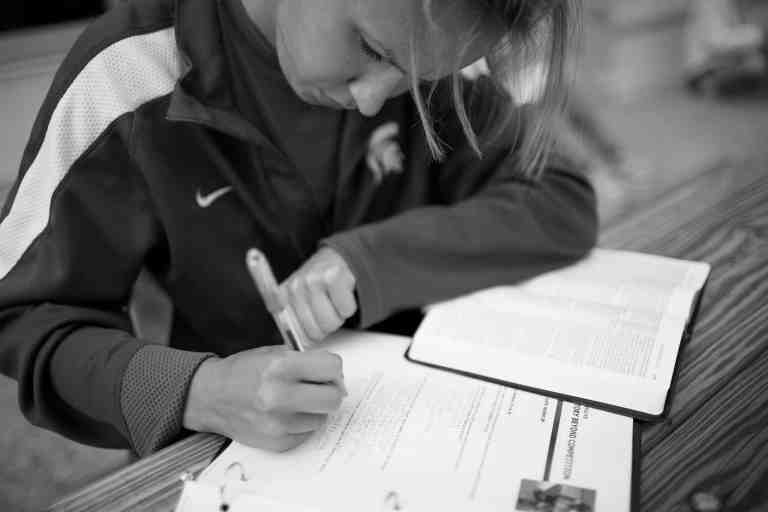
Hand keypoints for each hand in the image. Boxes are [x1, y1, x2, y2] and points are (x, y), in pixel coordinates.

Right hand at [183, 346, 345, 451]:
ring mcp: (278, 423)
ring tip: (296, 400)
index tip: (326, 370)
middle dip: (330, 389)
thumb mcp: (273, 352)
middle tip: (319, 386)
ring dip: (315, 409)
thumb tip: (336, 376)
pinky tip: (286, 414)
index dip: (332, 367)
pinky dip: (302, 424)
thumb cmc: (242, 371)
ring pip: (322, 418)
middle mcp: (279, 396)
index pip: (332, 367)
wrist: (210, 397)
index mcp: (280, 366)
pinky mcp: (277, 442)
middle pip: (333, 397)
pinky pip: (307, 433)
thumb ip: (305, 361)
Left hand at [281, 247, 356, 343]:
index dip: (309, 338)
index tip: (313, 331)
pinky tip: (341, 295)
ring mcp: (312, 280)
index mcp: (282, 297)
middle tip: (326, 311)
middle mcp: (294, 287)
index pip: (294, 334)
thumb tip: (303, 348)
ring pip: (331, 323)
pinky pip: (346, 310)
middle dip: (325, 327)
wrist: (333, 260)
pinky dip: (348, 307)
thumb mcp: (298, 304)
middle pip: (315, 332)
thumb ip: (296, 325)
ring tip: (333, 302)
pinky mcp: (332, 276)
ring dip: (338, 317)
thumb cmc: (317, 286)